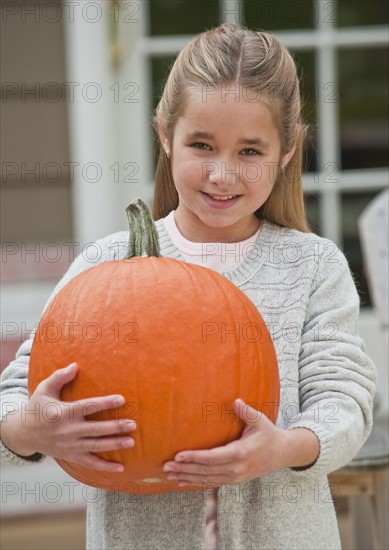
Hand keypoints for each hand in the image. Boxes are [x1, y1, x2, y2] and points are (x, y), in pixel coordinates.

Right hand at [0, 363, 135, 471]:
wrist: (24, 433)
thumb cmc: (38, 408)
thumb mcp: (44, 389)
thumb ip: (60, 377)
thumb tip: (75, 365)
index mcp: (63, 412)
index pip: (88, 407)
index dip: (105, 403)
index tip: (122, 399)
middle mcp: (68, 431)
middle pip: (96, 429)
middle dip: (115, 427)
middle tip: (133, 424)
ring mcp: (70, 446)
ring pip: (96, 446)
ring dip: (114, 445)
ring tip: (131, 442)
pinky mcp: (71, 456)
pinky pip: (90, 463)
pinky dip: (105, 467)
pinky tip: (121, 468)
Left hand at [163, 399, 287, 486]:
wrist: (281, 453)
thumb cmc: (268, 434)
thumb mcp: (260, 420)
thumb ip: (247, 411)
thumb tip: (236, 401)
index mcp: (240, 453)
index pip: (212, 457)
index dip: (194, 457)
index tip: (178, 455)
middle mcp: (236, 469)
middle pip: (205, 471)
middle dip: (184, 469)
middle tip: (166, 466)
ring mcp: (235, 477)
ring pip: (206, 479)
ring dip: (187, 477)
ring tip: (169, 474)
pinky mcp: (233, 480)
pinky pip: (211, 483)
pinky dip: (196, 482)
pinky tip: (182, 481)